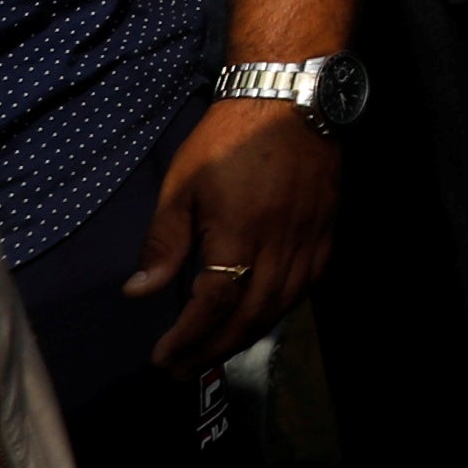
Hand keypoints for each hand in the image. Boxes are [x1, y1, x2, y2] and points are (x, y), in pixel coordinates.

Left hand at [131, 94, 339, 372]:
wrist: (288, 99)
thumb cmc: (226, 141)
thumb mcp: (181, 187)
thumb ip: (163, 243)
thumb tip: (140, 293)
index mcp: (239, 232)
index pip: (214, 302)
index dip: (188, 336)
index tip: (162, 357)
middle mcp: (280, 242)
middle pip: (251, 314)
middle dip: (214, 348)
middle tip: (183, 369)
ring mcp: (309, 237)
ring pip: (283, 303)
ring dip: (248, 335)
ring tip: (216, 350)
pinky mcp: (327, 229)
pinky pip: (309, 283)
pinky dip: (283, 308)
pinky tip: (262, 315)